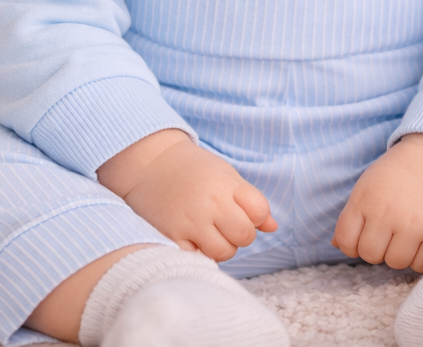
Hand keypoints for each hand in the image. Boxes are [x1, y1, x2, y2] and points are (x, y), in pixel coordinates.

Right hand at [96, 129, 277, 260]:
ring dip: (222, 247)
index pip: (259, 211)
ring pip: (223, 252)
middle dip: (241, 234)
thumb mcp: (226, 174)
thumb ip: (250, 201)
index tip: (244, 211)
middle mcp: (209, 204)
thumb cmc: (192, 169)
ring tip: (210, 232)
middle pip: (244, 236)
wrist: (149, 164)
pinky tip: (194, 239)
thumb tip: (273, 227)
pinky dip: (200, 253)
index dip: (257, 215)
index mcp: (225, 185)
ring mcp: (189, 222)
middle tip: (226, 224)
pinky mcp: (171, 237)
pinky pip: (197, 258)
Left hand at [332, 133, 422, 271]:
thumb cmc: (404, 170)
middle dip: (379, 248)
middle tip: (392, 232)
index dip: (354, 244)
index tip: (367, 236)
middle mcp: (386, 213)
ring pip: (396, 262)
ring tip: (411, 233)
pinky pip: (421, 265)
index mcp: (365, 199)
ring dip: (402, 253)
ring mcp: (413, 225)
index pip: (346, 241)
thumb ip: (353, 215)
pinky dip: (422, 257)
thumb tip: (337, 245)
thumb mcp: (370, 183)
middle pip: (370, 255)